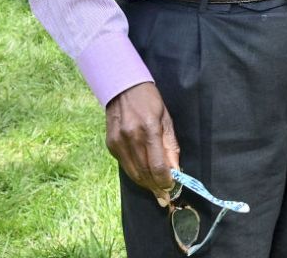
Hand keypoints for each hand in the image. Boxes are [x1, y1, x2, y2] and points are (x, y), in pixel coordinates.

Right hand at [106, 82, 179, 202]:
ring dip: (146, 184)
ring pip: (133, 173)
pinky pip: (125, 166)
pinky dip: (135, 174)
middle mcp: (131, 138)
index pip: (157, 165)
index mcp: (148, 129)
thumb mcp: (166, 118)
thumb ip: (170, 145)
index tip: (172, 188)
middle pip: (144, 173)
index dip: (165, 181)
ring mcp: (118, 142)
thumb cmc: (150, 100)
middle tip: (165, 198)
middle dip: (156, 188)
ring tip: (156, 192)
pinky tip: (144, 177)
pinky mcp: (110, 145)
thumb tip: (175, 169)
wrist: (123, 87)